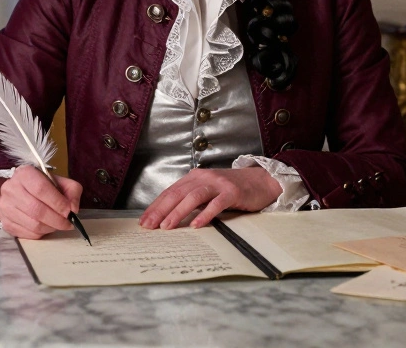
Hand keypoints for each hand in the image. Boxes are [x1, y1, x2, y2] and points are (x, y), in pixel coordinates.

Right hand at [0, 165, 82, 239]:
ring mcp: (6, 207)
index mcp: (25, 174)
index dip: (57, 202)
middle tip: (68, 224)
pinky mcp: (5, 223)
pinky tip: (47, 227)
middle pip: (36, 210)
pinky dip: (42, 233)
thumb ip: (72, 191)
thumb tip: (73, 209)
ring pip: (33, 224)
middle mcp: (11, 189)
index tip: (69, 212)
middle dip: (57, 220)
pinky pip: (28, 234)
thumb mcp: (59, 181)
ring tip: (59, 225)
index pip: (41, 189)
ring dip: (51, 228)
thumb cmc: (40, 186)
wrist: (15, 192)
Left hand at [139, 167, 281, 229]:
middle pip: (177, 194)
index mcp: (194, 178)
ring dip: (178, 212)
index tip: (144, 221)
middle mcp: (203, 178)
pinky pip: (216, 203)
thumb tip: (168, 216)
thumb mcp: (208, 192)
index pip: (170, 192)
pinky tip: (196, 224)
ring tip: (167, 226)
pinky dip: (205, 214)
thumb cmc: (232, 190)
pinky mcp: (232, 192)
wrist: (261, 181)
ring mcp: (218, 184)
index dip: (155, 206)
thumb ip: (191, 200)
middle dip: (161, 210)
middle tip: (149, 226)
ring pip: (193, 197)